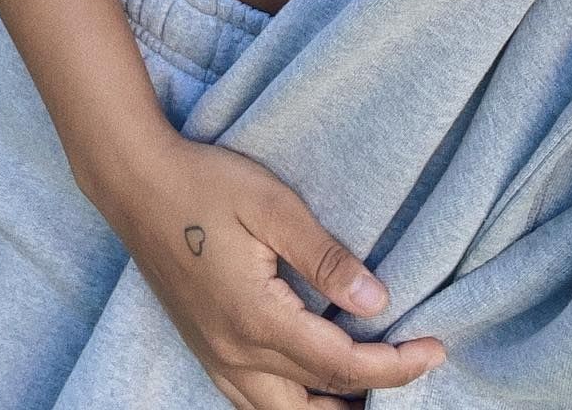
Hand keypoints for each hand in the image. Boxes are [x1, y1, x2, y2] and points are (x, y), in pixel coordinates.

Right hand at [92, 133, 447, 407]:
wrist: (135, 183)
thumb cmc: (205, 184)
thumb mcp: (272, 205)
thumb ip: (324, 256)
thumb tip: (377, 301)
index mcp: (257, 319)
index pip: (341, 363)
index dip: (395, 365)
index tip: (436, 348)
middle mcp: (234, 353)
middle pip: (318, 399)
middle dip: (374, 390)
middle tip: (416, 363)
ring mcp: (214, 356)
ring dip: (329, 408)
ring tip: (371, 381)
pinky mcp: (203, 348)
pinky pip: (251, 401)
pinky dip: (293, 404)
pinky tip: (313, 381)